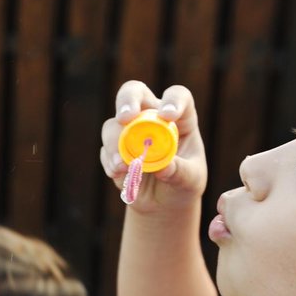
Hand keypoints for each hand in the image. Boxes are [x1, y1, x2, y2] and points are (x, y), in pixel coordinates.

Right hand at [100, 82, 207, 211]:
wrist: (163, 203)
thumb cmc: (183, 184)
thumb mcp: (190, 180)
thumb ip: (180, 172)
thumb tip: (163, 167)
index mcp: (180, 118)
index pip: (177, 96)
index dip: (172, 100)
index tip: (167, 115)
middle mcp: (152, 117)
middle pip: (135, 93)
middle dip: (127, 101)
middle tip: (125, 117)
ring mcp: (130, 131)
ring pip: (113, 124)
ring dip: (114, 142)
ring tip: (121, 166)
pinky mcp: (114, 149)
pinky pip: (105, 149)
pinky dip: (109, 161)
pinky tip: (118, 174)